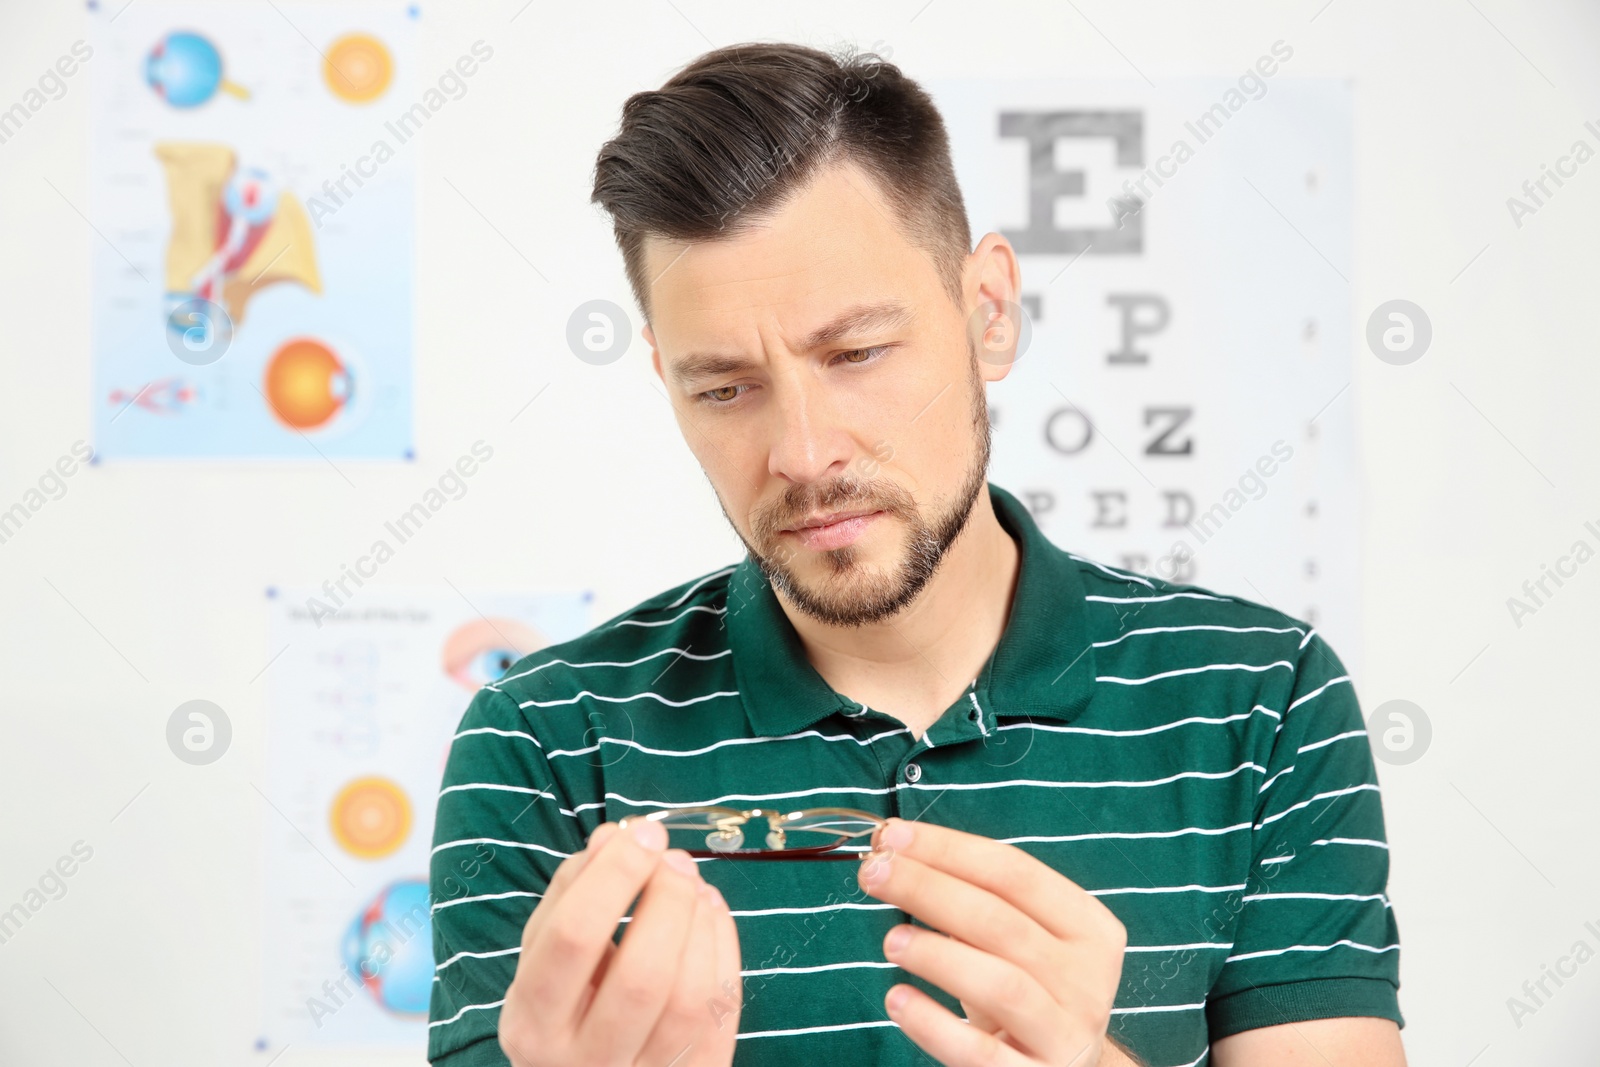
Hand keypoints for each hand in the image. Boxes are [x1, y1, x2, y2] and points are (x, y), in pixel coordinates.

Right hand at [497, 819, 743, 1065]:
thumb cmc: (565, 1005)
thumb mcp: (546, 957)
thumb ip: (571, 894)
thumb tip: (615, 837)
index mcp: (533, 1024)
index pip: (573, 938)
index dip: (614, 876)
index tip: (642, 833)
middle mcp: (584, 1063)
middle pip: (642, 975)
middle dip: (667, 900)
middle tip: (675, 859)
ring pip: (689, 998)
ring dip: (700, 924)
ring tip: (695, 884)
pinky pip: (720, 1013)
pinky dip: (724, 949)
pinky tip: (710, 913)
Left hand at [856, 817, 1129, 1066]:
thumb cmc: (1028, 992)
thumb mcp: (1020, 943)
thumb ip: (977, 902)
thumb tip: (899, 856)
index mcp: (1087, 928)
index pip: (1015, 872)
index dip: (949, 849)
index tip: (892, 834)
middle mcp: (1087, 979)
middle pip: (1001, 921)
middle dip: (929, 888)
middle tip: (873, 872)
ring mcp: (1065, 1034)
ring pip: (1001, 984)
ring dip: (937, 954)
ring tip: (890, 939)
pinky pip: (979, 1054)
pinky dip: (933, 1023)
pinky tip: (897, 999)